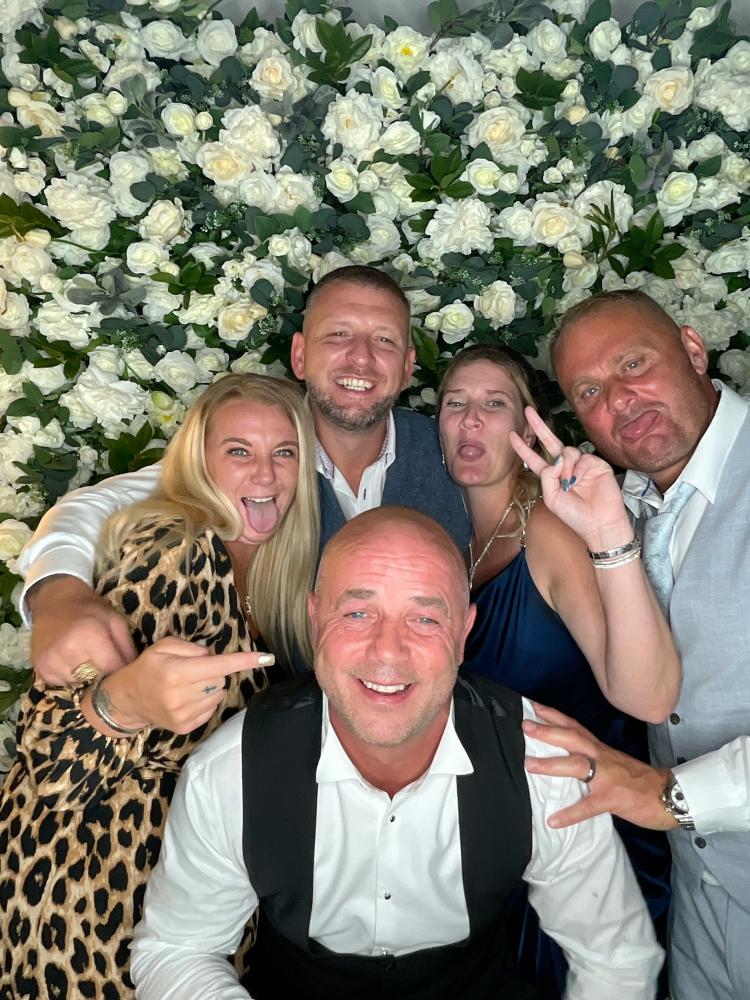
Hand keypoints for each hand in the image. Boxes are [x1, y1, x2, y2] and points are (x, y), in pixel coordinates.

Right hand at [29, 576, 136, 686]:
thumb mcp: (114, 620)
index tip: (124, 669)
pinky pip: (62, 684)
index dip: (121, 671)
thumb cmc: (89, 610)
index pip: (112, 669)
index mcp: (90, 635)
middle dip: (104, 675)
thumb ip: (127, 646)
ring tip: (86, 660)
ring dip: (86, 678)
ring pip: (79, 684)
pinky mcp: (40, 668)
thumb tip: (135, 672)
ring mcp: (51, 661)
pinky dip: (69, 677)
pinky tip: (71, 662)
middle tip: (104, 663)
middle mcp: (68, 651)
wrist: (54, 602)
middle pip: (96, 680)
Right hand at [99, 636, 275, 734]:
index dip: (244, 661)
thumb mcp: (164, 647)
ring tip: (187, 685)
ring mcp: (184, 715)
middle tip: (192, 670)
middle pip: (221, 678)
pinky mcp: (186, 727)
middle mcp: (182, 696)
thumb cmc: (148, 668)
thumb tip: (213, 656)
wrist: (128, 700)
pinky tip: (187, 698)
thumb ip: (192, 648)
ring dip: (210, 686)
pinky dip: (205, 700)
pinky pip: (211, 708)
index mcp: (177, 673)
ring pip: (218, 694)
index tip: (266, 658)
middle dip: (213, 671)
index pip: (219, 665)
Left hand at [509, 407, 632, 550]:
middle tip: (528, 411)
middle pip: (550, 442)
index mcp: (552, 476)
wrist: (599, 523)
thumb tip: (558, 457)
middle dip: (538, 426)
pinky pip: (583, 458)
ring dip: (566, 466)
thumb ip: (548, 475)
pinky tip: (581, 480)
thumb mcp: (551, 497)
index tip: (512, 435)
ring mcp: (581, 464)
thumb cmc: (574, 515)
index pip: (534, 458)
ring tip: (570, 484)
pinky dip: (579, 469)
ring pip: (567, 451)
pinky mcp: (596, 463)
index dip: (523, 447)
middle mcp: (565, 467)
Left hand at [523, 702, 675, 830]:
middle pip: (572, 739)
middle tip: (525, 726)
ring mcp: (607, 778)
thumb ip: (594, 757)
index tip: (534, 706)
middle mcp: (603, 758)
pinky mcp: (613, 799)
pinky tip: (554, 820)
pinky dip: (570, 814)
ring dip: (551, 765)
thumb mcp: (615, 761)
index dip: (555, 716)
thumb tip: (571, 755)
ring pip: (577, 766)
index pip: (575, 727)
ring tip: (528, 765)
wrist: (670, 795)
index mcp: (601, 750)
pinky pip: (589, 807)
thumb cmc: (640, 780)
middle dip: (548, 731)